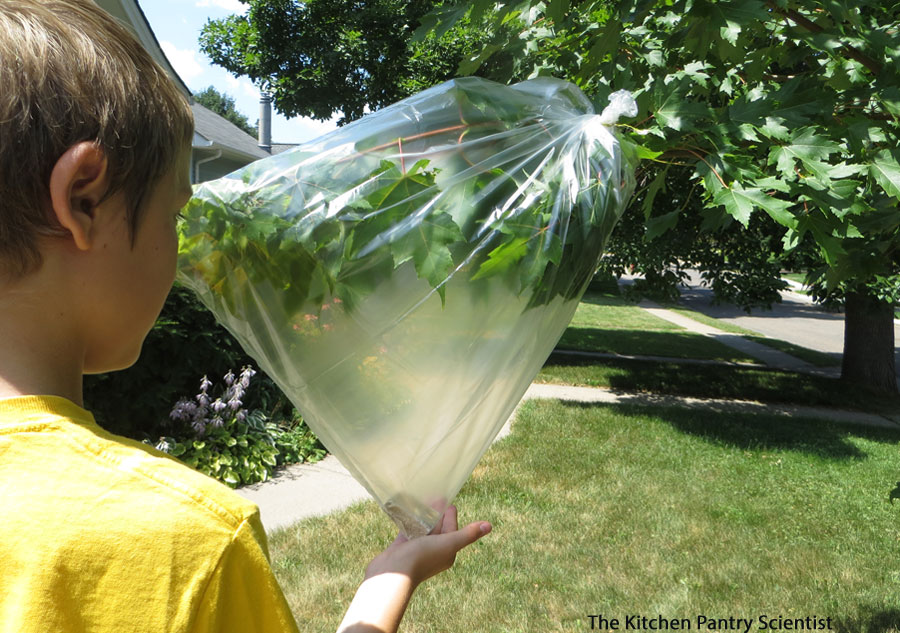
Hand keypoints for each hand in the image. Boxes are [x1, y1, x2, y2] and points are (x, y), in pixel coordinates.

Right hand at [364, 505, 491, 586]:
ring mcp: (417, 549)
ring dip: (424, 516)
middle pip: (438, 528)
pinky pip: (409, 529)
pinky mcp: (403, 546)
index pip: (452, 530)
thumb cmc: (422, 558)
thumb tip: (489, 525)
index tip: (450, 503)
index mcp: (447, 552)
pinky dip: (411, 519)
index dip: (451, 516)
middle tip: (436, 497)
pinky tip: (408, 510)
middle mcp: (433, 551)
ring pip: (424, 528)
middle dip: (438, 513)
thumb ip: (467, 534)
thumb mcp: (448, 543)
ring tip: (423, 500)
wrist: (392, 573)